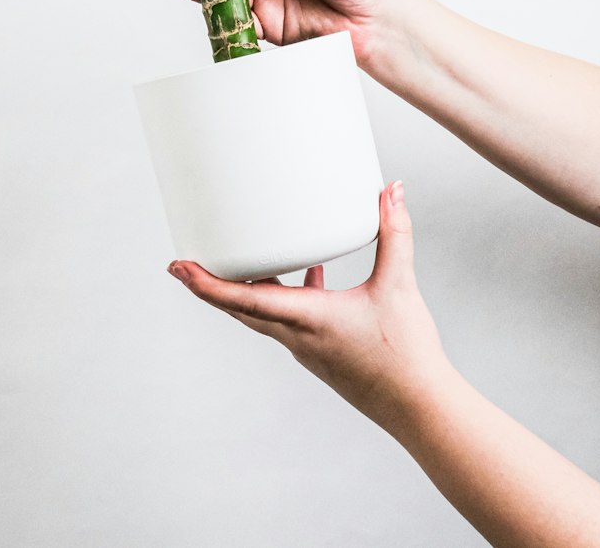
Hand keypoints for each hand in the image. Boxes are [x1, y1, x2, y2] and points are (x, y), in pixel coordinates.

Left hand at [166, 182, 450, 433]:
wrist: (422, 409)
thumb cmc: (407, 356)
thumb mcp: (399, 285)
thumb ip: (394, 233)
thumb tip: (391, 190)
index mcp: (306, 319)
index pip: (242, 300)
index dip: (205, 283)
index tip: (178, 267)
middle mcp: (297, 336)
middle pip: (239, 308)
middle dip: (209, 284)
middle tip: (185, 261)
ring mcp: (307, 348)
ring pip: (262, 314)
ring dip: (245, 289)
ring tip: (239, 258)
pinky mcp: (322, 353)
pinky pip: (288, 320)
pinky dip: (286, 295)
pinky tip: (313, 275)